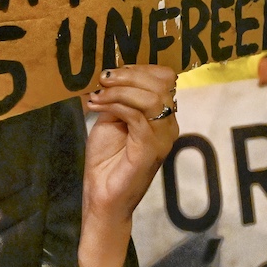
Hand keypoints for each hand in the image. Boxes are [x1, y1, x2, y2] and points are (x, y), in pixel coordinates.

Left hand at [81, 65, 179, 266]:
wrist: (101, 197)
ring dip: (120, 89)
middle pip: (162, 82)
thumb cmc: (106, 161)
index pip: (165, 78)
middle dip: (128, 75)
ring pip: (152, 97)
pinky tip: (97, 105)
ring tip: (98, 95)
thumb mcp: (112, 120)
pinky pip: (138, 115)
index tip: (111, 74)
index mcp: (163, 117)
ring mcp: (163, 138)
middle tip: (102, 80)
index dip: (138, 68)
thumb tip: (116, 74)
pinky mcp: (151, 149)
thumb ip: (121, 99)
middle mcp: (169, 125)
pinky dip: (115, 104)